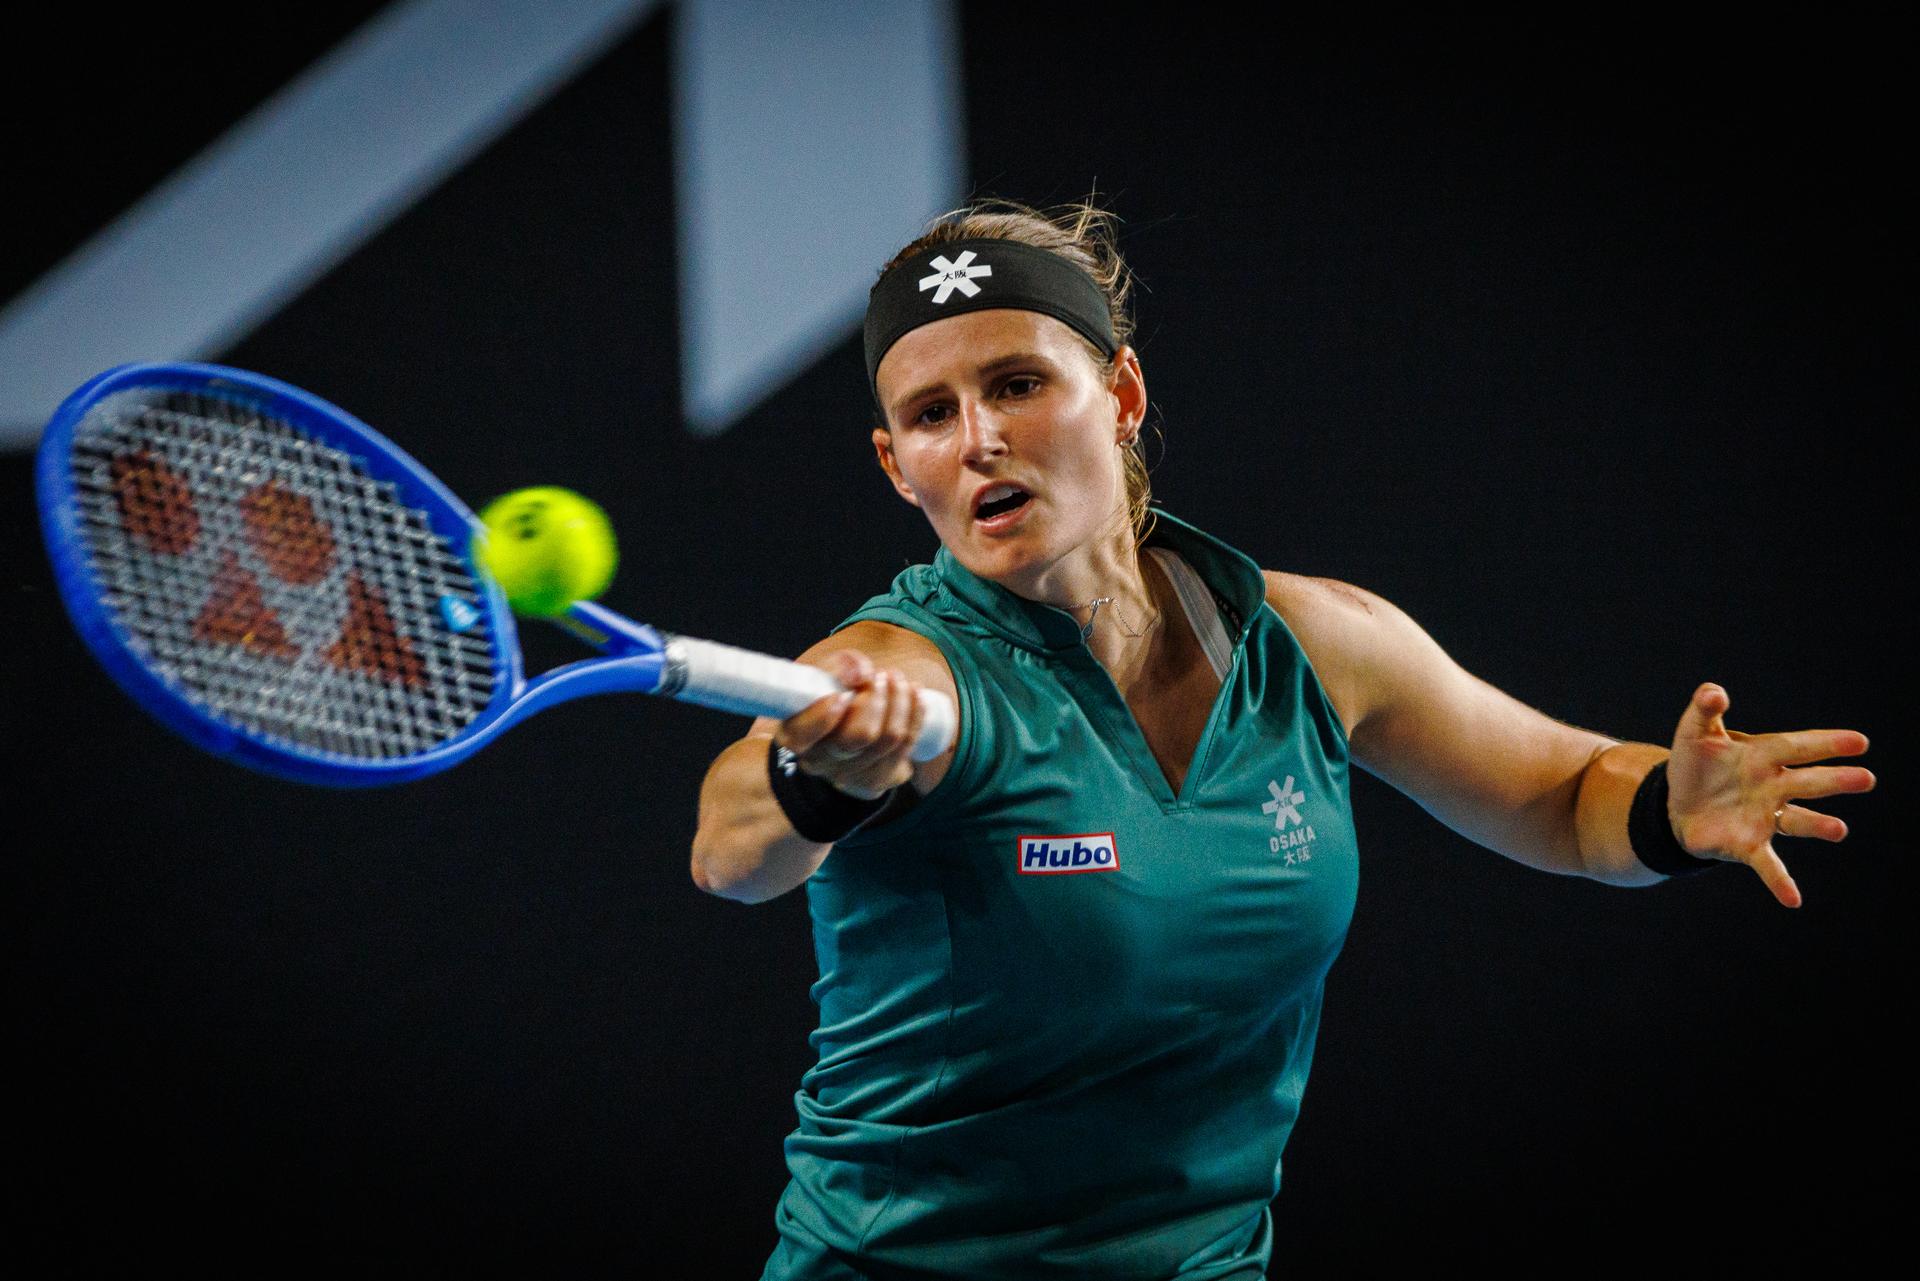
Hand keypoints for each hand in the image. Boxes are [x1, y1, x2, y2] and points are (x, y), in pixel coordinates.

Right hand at [772, 649, 927, 800]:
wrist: (850, 721)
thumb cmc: (833, 691)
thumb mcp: (828, 672)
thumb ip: (840, 666)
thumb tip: (859, 674)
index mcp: (795, 734)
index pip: (803, 737)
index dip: (822, 718)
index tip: (841, 695)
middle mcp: (819, 761)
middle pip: (857, 737)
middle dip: (876, 699)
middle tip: (881, 675)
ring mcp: (849, 775)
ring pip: (887, 739)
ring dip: (899, 701)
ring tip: (897, 678)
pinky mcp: (878, 779)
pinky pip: (906, 745)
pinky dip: (915, 714)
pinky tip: (915, 693)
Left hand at [1665, 682, 1874, 907]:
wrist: (1675, 804)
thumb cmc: (1695, 765)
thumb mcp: (1695, 733)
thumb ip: (1705, 710)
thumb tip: (1713, 691)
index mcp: (1764, 755)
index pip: (1799, 746)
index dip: (1827, 743)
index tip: (1860, 742)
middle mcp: (1773, 787)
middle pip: (1808, 782)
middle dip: (1836, 780)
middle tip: (1867, 779)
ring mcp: (1765, 817)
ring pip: (1798, 821)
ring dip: (1818, 826)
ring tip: (1838, 830)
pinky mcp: (1748, 844)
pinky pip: (1768, 865)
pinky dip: (1780, 881)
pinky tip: (1793, 900)